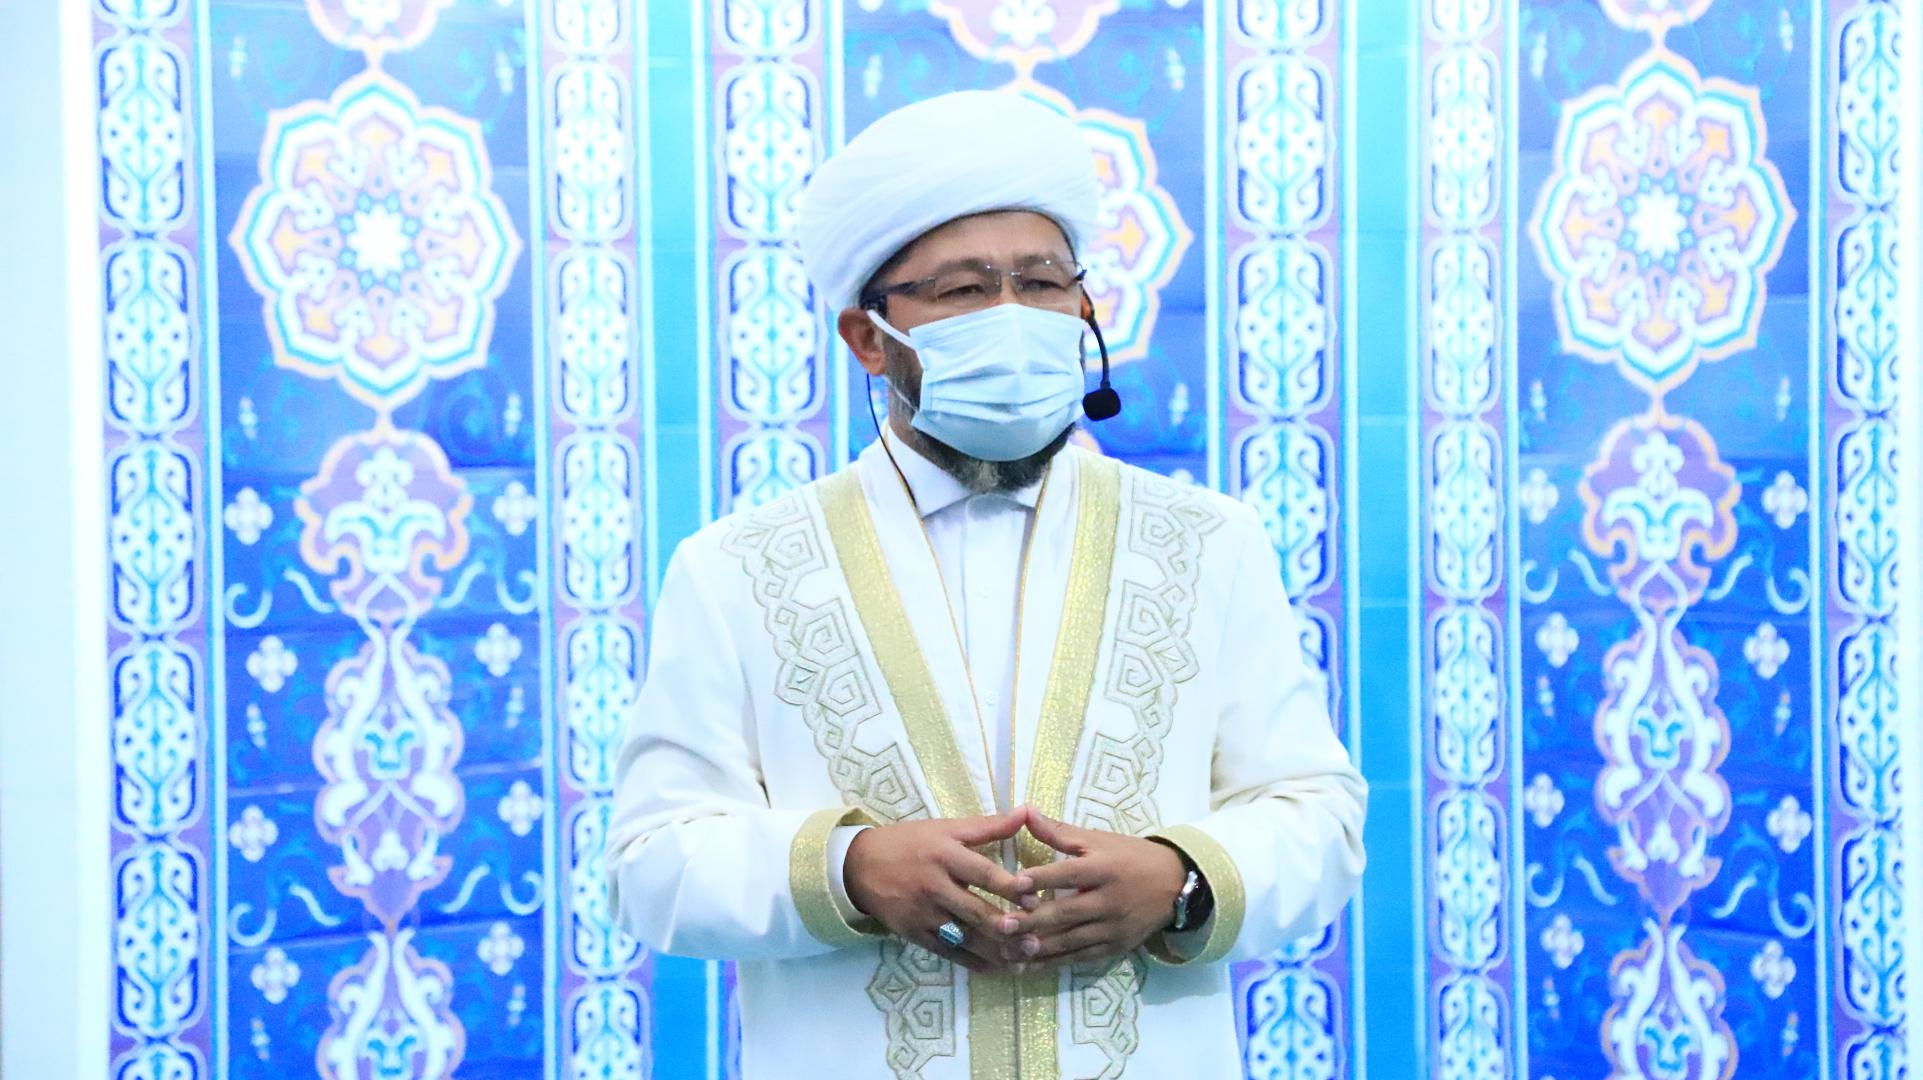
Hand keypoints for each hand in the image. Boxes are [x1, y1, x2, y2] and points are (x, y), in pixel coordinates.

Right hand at [844, 809, 1035, 971]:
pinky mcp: (916, 935)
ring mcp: (924, 914)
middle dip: (1006, 927)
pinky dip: (976, 962)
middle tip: (1036, 938)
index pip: (982, 873)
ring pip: (965, 937)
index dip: (1009, 886)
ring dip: (996, 951)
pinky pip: (950, 953)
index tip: (1034, 895)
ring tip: (1025, 958)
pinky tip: (1000, 968)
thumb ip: (989, 826)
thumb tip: (1027, 811)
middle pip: (975, 910)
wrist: (858, 867)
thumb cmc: (908, 843)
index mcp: (944, 855)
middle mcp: (934, 886)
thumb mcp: (946, 828)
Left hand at [1005, 810, 1187, 970]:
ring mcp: (1113, 928)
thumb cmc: (1130, 857)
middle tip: (1001, 925)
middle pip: (1067, 912)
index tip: (1016, 883)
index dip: (1043, 878)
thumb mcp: (1098, 839)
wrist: (1175, 884)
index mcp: (1104, 868)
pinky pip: (1080, 958)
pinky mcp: (1114, 947)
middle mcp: (1109, 900)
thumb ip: (1059, 831)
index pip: (1070, 874)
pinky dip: (1053, 963)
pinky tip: (1027, 966)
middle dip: (1033, 921)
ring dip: (1038, 948)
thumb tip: (1024, 810)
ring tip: (1007, 950)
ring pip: (1071, 940)